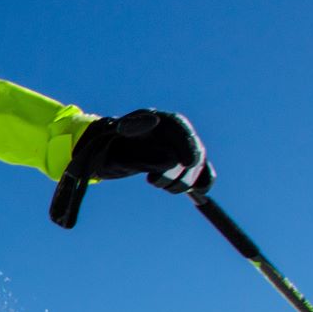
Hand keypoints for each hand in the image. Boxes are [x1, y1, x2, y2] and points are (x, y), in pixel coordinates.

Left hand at [49, 110, 211, 228]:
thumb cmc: (112, 146)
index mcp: (161, 120)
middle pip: (193, 152)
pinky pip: (203, 175)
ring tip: (155, 183)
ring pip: (197, 168)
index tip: (188, 163)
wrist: (109, 152)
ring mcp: (184, 149)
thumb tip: (165, 149)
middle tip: (151, 182)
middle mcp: (176, 133)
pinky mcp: (186, 166)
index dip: (189, 146)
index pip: (182, 129)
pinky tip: (198, 191)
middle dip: (175, 172)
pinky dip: (202, 184)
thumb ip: (138, 144)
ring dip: (179, 183)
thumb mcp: (118, 145)